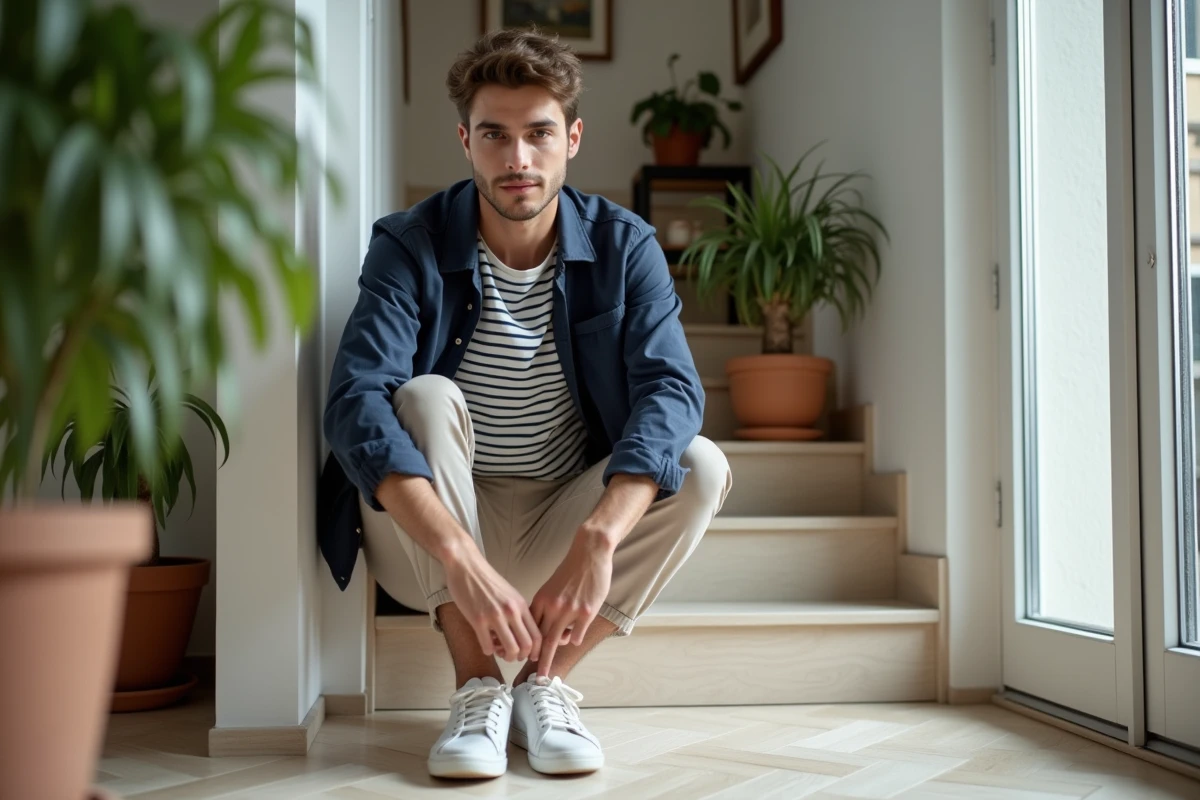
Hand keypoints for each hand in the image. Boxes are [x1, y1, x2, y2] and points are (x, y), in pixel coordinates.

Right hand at [444, 549, 542, 662]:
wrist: (466, 565)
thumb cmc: (486, 580)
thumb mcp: (510, 593)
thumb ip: (518, 611)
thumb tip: (522, 633)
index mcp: (521, 605)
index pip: (537, 635)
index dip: (535, 651)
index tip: (528, 655)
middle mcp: (511, 611)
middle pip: (527, 645)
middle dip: (521, 657)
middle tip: (512, 656)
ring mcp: (495, 616)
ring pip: (510, 649)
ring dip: (506, 656)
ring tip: (499, 651)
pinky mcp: (477, 620)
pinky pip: (488, 646)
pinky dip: (488, 651)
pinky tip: (485, 644)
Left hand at [529, 533, 612, 675]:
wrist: (589, 553)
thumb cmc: (571, 570)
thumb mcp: (552, 587)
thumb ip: (547, 606)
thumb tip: (546, 628)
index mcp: (541, 600)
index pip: (530, 628)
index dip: (527, 645)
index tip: (523, 659)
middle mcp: (552, 607)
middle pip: (541, 640)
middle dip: (537, 661)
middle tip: (535, 678)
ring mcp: (570, 610)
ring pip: (557, 641)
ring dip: (552, 658)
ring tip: (550, 670)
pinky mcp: (586, 612)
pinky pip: (577, 636)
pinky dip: (574, 640)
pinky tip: (574, 639)